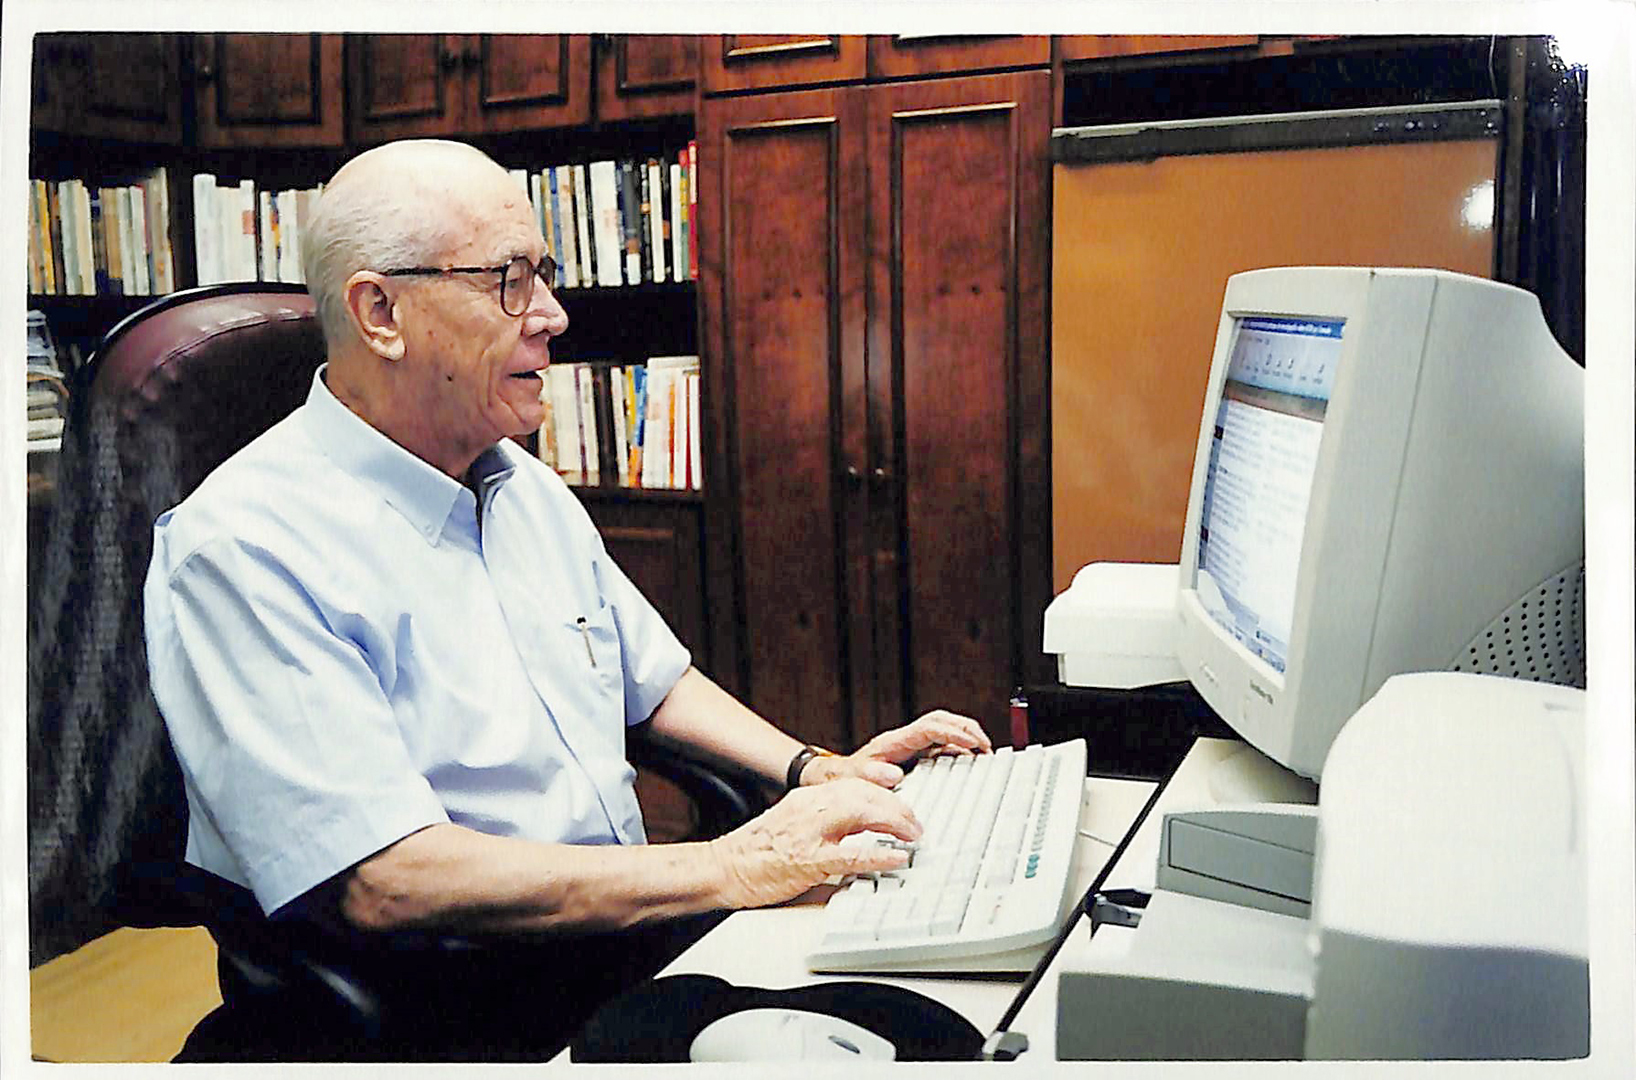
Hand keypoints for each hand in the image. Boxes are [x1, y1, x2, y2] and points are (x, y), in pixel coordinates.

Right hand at [708, 778, 921, 908]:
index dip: (885, 791)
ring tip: (913, 835)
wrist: (722, 867)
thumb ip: (827, 823)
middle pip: (863, 792)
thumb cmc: (757, 852)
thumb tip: (866, 833)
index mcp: (808, 797)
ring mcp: (807, 832)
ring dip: (894, 821)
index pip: (856, 783)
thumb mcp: (796, 824)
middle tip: (916, 824)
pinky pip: (850, 853)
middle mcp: (809, 806)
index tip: (906, 803)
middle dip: (897, 805)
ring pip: (860, 811)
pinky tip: (896, 858)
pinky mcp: (805, 860)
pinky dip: (879, 853)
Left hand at [803, 708, 992, 788]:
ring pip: (943, 729)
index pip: (929, 728)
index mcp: (894, 742)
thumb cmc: (844, 778)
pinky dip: (958, 748)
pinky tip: (968, 759)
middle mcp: (904, 740)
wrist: (833, 777)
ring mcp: (910, 746)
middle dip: (966, 729)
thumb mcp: (853, 779)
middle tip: (985, 745)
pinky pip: (941, 745)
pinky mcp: (913, 756)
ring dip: (965, 736)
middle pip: (941, 721)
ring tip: (984, 750)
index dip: (952, 733)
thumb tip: (894, 774)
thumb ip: (871, 777)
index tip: (971, 745)